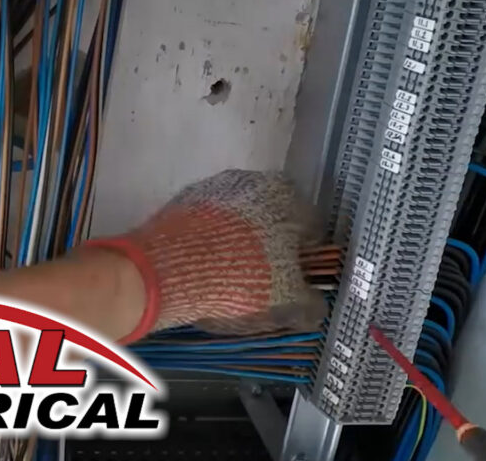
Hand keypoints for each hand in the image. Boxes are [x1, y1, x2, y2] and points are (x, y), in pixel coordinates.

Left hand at [87, 169, 325, 340]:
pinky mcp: (183, 199)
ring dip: (238, 246)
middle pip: (272, 223)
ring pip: (238, 222)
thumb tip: (316, 304)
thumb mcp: (288, 303)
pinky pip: (207, 225)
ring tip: (226, 280)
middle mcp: (255, 180)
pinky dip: (209, 243)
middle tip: (259, 286)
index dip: (305, 264)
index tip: (293, 286)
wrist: (169, 269)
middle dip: (269, 251)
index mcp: (289, 197)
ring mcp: (215, 186)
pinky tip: (203, 268)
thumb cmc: (241, 279)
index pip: (310, 233)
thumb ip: (311, 303)